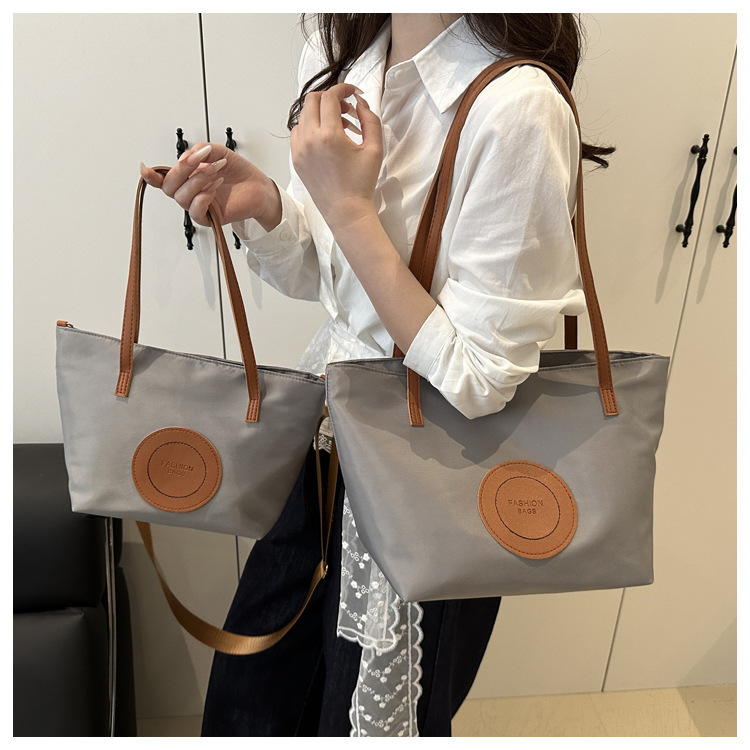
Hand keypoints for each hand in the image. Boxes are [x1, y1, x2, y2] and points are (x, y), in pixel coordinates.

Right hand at [139, 143, 281, 230]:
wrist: (258, 186)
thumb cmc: (237, 171)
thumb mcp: (217, 151)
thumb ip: (199, 150)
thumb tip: (186, 156)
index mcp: (186, 176)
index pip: (162, 178)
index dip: (150, 175)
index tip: (145, 168)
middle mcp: (188, 191)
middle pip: (168, 186)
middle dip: (183, 170)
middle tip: (202, 161)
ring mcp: (198, 204)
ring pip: (181, 197)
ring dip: (197, 181)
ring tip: (214, 170)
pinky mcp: (209, 217)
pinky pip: (196, 211)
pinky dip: (203, 197)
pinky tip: (214, 187)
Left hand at [290, 83, 382, 232]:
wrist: (346, 211)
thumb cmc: (361, 183)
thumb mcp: (374, 149)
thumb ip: (370, 119)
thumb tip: (359, 103)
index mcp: (329, 135)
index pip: (330, 97)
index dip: (343, 89)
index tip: (353, 93)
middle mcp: (310, 139)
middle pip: (313, 100)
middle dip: (330, 98)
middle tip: (346, 110)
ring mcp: (299, 149)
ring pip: (303, 115)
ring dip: (320, 113)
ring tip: (338, 127)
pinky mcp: (296, 159)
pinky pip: (297, 132)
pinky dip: (310, 127)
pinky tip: (325, 138)